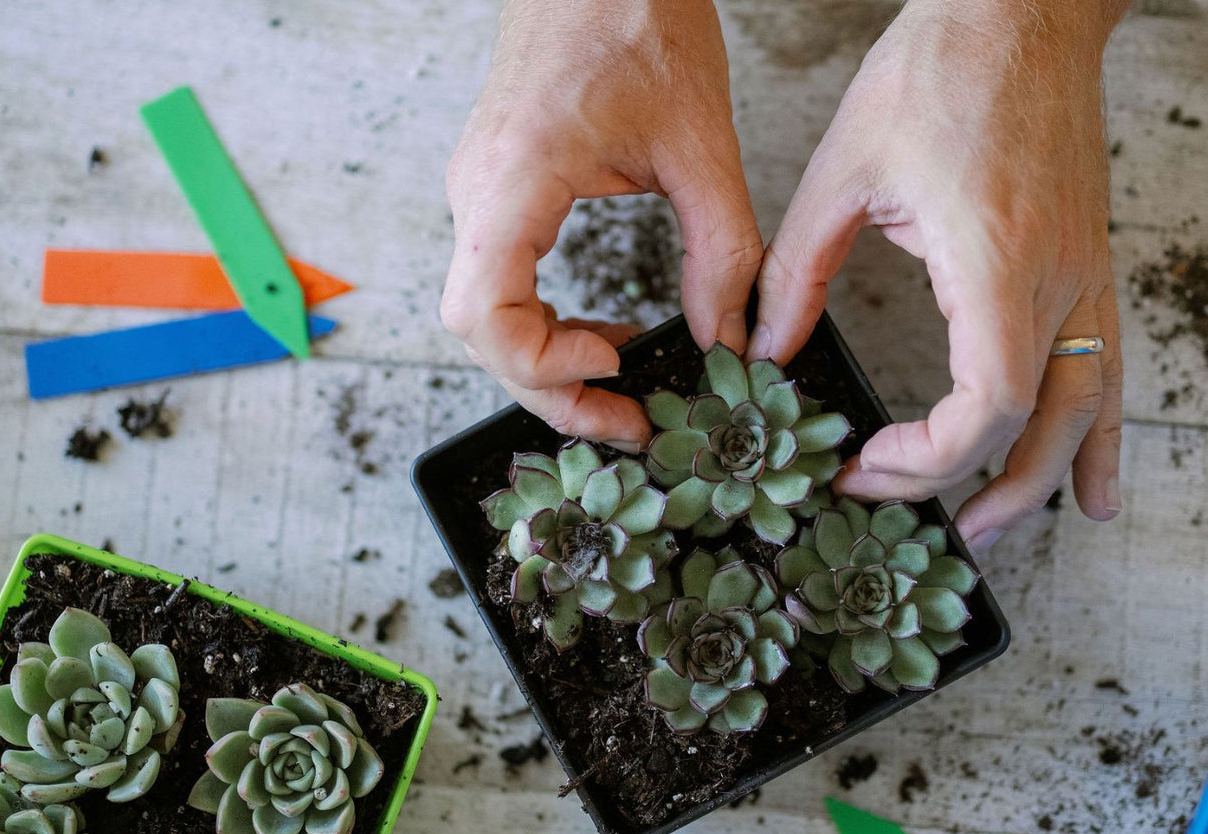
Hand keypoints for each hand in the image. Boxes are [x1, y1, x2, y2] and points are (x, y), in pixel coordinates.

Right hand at [441, 0, 763, 450]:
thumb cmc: (638, 20)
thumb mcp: (702, 145)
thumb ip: (723, 251)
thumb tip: (730, 338)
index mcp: (515, 179)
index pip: (484, 317)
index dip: (545, 366)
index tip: (618, 362)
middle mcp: (478, 193)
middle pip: (478, 334)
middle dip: (550, 390)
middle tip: (626, 420)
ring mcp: (478, 193)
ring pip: (482, 317)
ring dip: (545, 363)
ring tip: (618, 382)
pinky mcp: (495, 192)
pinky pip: (496, 284)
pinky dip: (542, 325)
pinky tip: (600, 332)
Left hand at [752, 0, 1126, 550]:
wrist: (1024, 10)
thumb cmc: (940, 71)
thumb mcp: (844, 170)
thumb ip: (798, 269)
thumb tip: (763, 345)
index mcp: (995, 265)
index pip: (984, 407)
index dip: (925, 460)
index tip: (863, 465)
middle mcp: (1057, 281)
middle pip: (1039, 425)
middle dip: (984, 488)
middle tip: (934, 528)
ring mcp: (1085, 272)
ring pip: (1090, 405)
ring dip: (1049, 477)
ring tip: (1006, 527)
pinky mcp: (1090, 259)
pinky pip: (1109, 365)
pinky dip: (1101, 431)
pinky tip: (1097, 481)